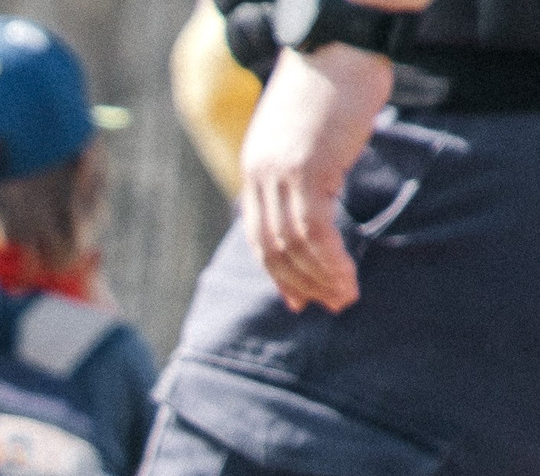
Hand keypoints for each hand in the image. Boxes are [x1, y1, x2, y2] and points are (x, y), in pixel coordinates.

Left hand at [238, 41, 395, 311]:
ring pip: (292, 246)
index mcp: (255, 169)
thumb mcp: (304, 131)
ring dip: (319, 278)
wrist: (340, 43)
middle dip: (298, 282)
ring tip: (344, 298)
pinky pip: (314, 231)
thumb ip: (301, 164)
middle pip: (271, 247)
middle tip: (326, 305)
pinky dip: (329, 260)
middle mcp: (259, 177)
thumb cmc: (331, 83)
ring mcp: (280, 176)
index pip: (259, 233)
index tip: (295, 296)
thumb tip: (318, 190)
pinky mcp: (307, 171)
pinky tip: (346, 276)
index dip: (277, 269)